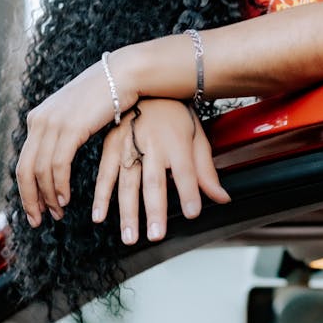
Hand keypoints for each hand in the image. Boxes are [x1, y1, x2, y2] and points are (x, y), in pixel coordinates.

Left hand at [16, 58, 138, 227]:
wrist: (123, 75)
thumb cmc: (106, 97)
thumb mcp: (76, 115)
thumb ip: (62, 133)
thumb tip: (58, 155)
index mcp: (38, 119)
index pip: (23, 162)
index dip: (26, 190)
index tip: (35, 209)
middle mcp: (39, 121)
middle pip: (24, 170)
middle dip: (30, 199)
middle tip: (38, 220)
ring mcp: (52, 123)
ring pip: (40, 171)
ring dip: (48, 196)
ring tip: (57, 212)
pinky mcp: (69, 128)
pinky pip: (57, 165)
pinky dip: (59, 185)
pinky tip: (66, 198)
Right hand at [92, 100, 230, 243]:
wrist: (146, 85)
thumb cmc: (175, 116)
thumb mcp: (197, 138)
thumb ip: (206, 171)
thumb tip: (223, 198)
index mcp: (177, 142)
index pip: (186, 172)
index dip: (189, 192)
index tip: (192, 213)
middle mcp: (152, 145)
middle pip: (154, 182)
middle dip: (155, 210)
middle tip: (156, 235)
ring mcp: (129, 147)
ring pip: (127, 183)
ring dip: (127, 213)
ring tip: (130, 237)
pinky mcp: (110, 147)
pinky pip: (105, 174)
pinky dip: (100, 196)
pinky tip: (99, 217)